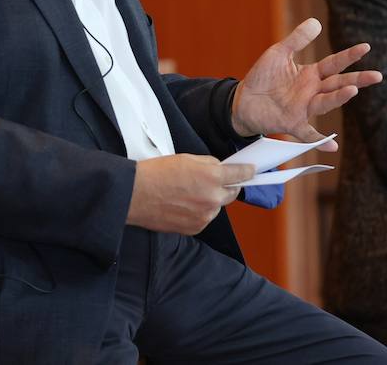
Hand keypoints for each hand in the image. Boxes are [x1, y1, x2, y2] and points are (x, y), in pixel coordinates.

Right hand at [126, 155, 252, 234]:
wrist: (135, 195)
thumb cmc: (156, 173)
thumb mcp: (186, 158)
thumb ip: (208, 164)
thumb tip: (220, 169)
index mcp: (212, 176)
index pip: (240, 173)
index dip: (247, 171)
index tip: (252, 170)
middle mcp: (212, 198)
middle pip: (232, 192)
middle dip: (227, 186)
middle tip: (213, 180)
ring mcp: (205, 216)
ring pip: (217, 206)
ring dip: (211, 200)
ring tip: (189, 193)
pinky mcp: (195, 228)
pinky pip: (205, 217)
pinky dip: (199, 211)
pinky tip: (183, 204)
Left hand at [229, 18, 380, 148]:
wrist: (244, 100)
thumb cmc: (264, 77)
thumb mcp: (279, 53)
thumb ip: (297, 39)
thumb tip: (317, 22)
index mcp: (310, 74)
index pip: (334, 64)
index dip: (349, 56)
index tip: (366, 47)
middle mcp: (312, 92)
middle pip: (338, 84)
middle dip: (357, 80)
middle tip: (377, 76)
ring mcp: (304, 108)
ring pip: (325, 103)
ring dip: (339, 98)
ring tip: (352, 90)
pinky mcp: (292, 123)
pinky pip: (308, 134)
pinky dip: (319, 141)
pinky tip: (332, 146)